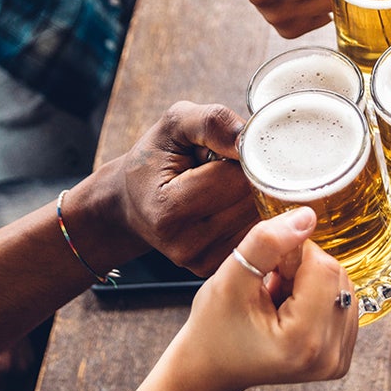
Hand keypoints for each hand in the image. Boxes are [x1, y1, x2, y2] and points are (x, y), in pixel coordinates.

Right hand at [73, 102, 259, 275]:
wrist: (132, 201)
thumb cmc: (155, 159)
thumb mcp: (174, 125)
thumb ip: (212, 122)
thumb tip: (249, 139)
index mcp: (169, 209)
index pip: (237, 179)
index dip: (246, 156)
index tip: (233, 147)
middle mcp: (185, 243)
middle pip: (252, 202)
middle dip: (253, 176)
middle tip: (228, 166)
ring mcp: (201, 260)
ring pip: (259, 220)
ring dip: (254, 196)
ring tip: (225, 186)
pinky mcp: (215, 267)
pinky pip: (255, 236)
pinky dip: (251, 215)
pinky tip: (229, 204)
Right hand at [131, 207, 358, 390]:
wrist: (211, 367)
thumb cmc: (214, 328)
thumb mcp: (230, 279)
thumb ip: (267, 243)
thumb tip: (306, 216)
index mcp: (303, 341)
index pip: (323, 266)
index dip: (295, 253)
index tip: (269, 266)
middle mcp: (329, 356)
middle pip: (336, 276)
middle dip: (304, 269)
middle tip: (270, 283)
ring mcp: (337, 360)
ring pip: (341, 286)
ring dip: (311, 282)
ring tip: (278, 298)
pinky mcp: (339, 357)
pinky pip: (342, 304)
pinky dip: (317, 297)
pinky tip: (291, 308)